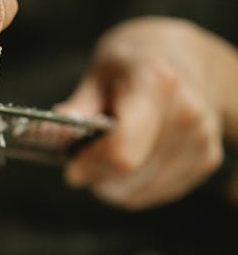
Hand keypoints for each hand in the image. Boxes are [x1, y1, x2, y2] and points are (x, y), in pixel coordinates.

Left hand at [58, 17, 230, 208]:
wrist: (185, 60)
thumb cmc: (133, 66)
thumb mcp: (98, 73)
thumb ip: (77, 108)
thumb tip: (48, 134)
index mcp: (157, 85)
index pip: (122, 153)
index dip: (91, 165)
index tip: (72, 165)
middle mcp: (187, 113)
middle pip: (129, 177)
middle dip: (98, 176)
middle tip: (85, 160)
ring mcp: (202, 139)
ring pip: (139, 192)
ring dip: (113, 185)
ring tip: (108, 157)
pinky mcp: (207, 160)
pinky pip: (155, 194)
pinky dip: (134, 187)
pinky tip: (132, 161)